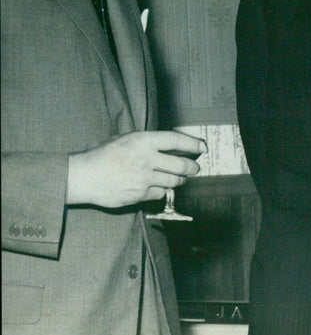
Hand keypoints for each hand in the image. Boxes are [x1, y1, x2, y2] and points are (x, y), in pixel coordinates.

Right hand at [67, 130, 206, 207]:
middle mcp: (147, 159)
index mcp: (144, 141)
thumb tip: (171, 145)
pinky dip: (161, 191)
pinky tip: (158, 187)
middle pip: (182, 164)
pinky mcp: (139, 194)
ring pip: (174, 181)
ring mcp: (144, 178)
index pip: (177, 139)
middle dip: (192, 167)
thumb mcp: (125, 139)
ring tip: (180, 178)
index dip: (193, 143)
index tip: (203, 146)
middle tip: (195, 168)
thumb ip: (147, 142)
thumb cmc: (103, 155)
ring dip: (180, 180)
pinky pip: (160, 194)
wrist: (83, 176)